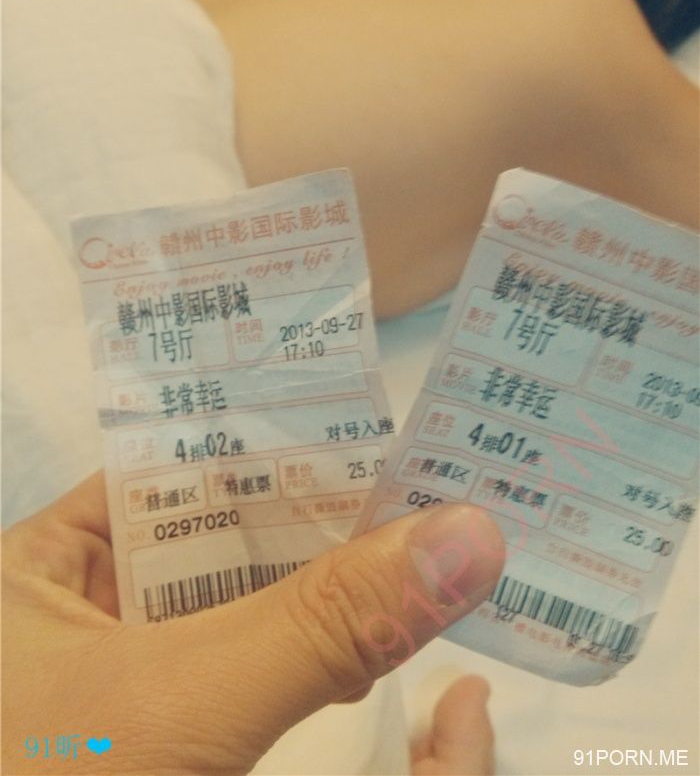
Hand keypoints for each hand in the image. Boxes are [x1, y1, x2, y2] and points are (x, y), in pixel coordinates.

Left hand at [2, 471, 503, 773]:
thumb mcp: (180, 698)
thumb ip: (322, 618)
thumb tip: (468, 533)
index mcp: (52, 558)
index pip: (183, 466)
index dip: (285, 444)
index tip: (385, 431)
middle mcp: (91, 603)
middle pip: (229, 539)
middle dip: (329, 521)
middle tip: (434, 486)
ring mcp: (134, 678)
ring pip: (255, 612)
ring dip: (337, 592)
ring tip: (429, 548)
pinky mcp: (178, 738)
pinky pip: (262, 678)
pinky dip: (322, 662)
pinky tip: (381, 642)